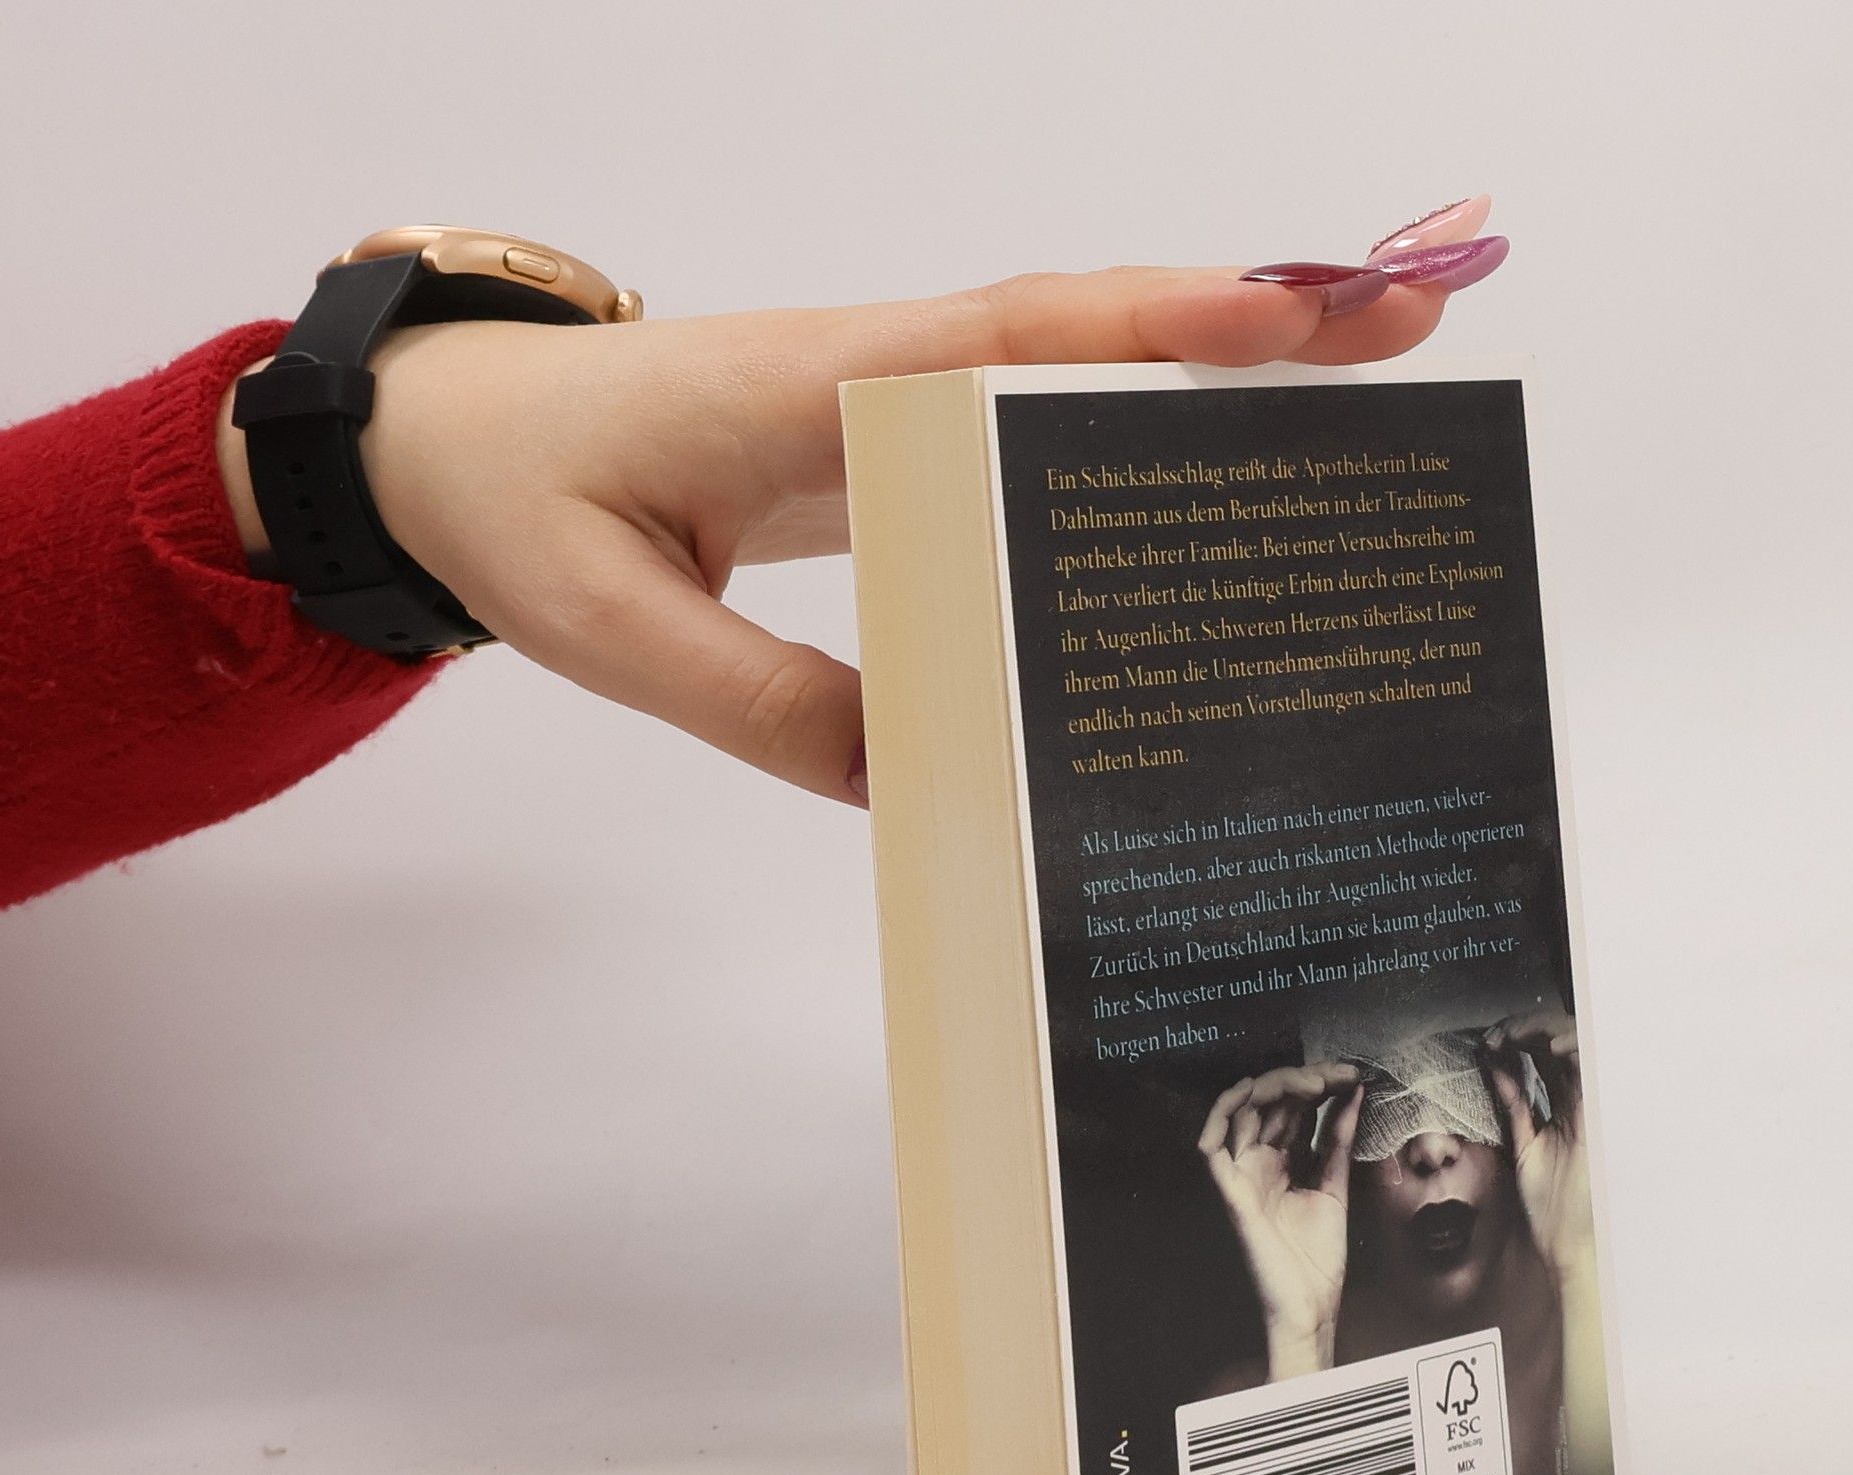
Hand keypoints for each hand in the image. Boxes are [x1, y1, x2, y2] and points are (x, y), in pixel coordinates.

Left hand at [222, 264, 1459, 803]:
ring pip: (1064, 368)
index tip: (1302, 318)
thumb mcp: (616, 629)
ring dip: (1204, 367)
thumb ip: (765, 703)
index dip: (1157, 329)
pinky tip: (1186, 474)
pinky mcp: (873, 444)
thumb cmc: (514, 509)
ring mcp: (879, 402)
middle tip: (1410, 330)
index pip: (1009, 340)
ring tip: (1355, 385)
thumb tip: (925, 778)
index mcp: (815, 388)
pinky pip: (1014, 421)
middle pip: (1082, 332)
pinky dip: (1117, 423)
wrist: (441, 448)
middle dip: (1246, 326)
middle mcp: (871, 373)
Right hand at [1199, 1064, 1363, 1376]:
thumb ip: (1340, 1142)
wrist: (1311, 1305)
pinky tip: (1246, 1091)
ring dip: (1273, 1088)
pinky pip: (1212, 1148)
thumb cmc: (1318, 1257)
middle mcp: (1258, 1163)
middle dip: (1303, 1080)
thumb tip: (1354, 1096)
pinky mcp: (1231, 1193)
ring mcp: (1242, 1175)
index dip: (1319, 1086)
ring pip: (1241, 1114)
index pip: (1292, 1109)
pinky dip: (1221, 1115)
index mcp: (1282, 1162)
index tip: (1351, 1076)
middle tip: (1338, 1075)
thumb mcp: (1337, 1186)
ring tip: (1312, 1083)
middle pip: (1268, 1104)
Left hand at [1482, 1014, 1593, 1284]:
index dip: (1518, 1039)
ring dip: (1543, 1032)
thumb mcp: (1524, 1142)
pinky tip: (1549, 1045)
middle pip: (1560, 1045)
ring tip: (1512, 1034)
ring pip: (1577, 1050)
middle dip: (1525, 1029)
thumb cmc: (1548, 1200)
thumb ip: (1514, 1103)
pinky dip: (1574, 1051)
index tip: (1488, 1041)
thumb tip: (1495, 1065)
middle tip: (1496, 1035)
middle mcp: (1580, 1103)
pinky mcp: (1598, 1116)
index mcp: (1563, 1107)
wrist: (1566, 1239)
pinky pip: (1590, 1074)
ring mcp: (1591, 1107)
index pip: (1546, 1057)